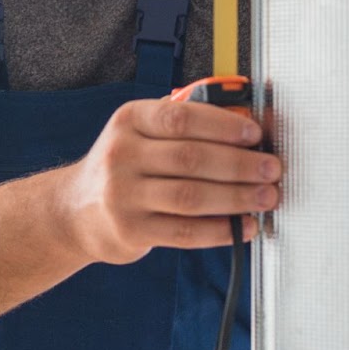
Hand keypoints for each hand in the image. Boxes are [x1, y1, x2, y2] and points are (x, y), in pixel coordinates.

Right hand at [55, 99, 279, 266]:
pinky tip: (244, 227)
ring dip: (237, 197)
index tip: (255, 134)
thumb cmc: (126, 167)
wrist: (77, 210)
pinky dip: (221, 230)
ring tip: (266, 197)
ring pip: (191, 196)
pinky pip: (185, 232)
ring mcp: (123, 195)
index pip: (180, 117)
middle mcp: (121, 154)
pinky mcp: (131, 230)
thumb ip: (185, 126)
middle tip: (272, 169)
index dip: (223, 125)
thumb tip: (249, 124)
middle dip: (240, 164)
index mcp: (129, 120)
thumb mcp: (141, 133)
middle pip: (191, 158)